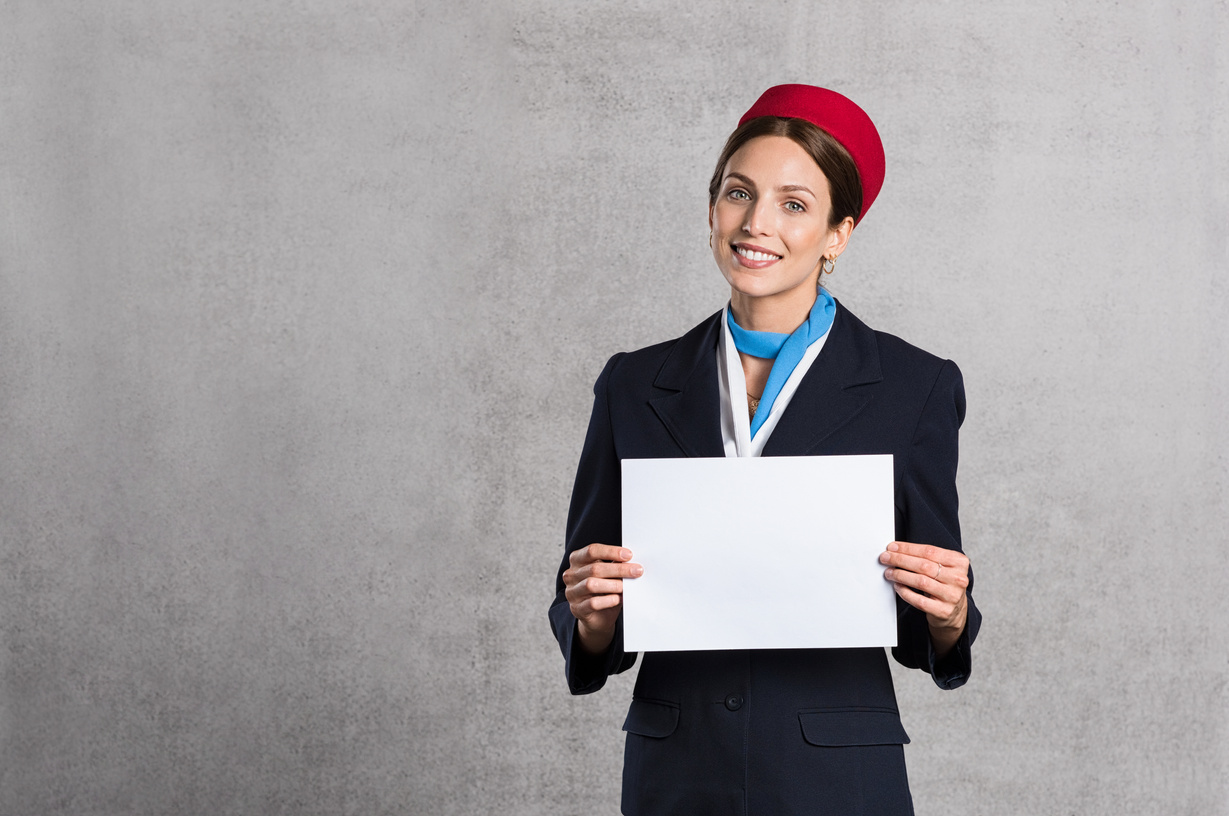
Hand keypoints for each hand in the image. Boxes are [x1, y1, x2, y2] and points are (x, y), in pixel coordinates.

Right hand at [562, 544, 642, 655]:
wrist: (598, 616)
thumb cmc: (604, 590)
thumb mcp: (608, 574)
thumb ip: (615, 565)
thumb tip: (631, 560)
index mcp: (577, 560)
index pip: (592, 551)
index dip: (611, 551)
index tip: (629, 555)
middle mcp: (571, 575)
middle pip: (594, 568)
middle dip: (619, 569)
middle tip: (637, 571)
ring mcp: (572, 592)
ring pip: (591, 585)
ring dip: (613, 585)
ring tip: (626, 587)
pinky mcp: (577, 609)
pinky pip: (593, 603)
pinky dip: (609, 600)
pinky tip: (618, 598)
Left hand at [879, 541, 969, 656]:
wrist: (955, 611)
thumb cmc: (944, 584)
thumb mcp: (942, 567)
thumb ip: (925, 557)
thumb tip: (896, 550)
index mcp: (959, 562)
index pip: (929, 551)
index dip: (907, 548)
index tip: (892, 548)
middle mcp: (958, 578)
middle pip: (924, 565)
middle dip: (900, 560)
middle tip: (886, 558)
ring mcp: (952, 595)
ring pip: (921, 582)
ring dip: (900, 575)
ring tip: (889, 572)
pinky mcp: (944, 611)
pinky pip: (919, 600)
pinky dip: (905, 592)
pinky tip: (898, 586)